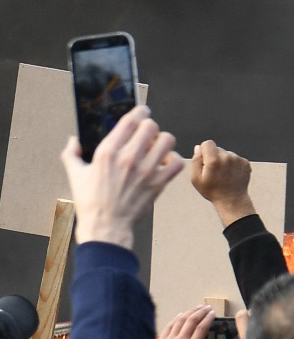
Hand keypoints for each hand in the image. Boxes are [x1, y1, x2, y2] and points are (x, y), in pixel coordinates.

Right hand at [61, 108, 182, 249]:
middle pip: (151, 127)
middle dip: (150, 127)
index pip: (130, 121)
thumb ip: (71, 153)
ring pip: (167, 141)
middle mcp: (128, 158)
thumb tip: (73, 139)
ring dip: (163, 141)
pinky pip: (177, 163)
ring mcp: (146, 171)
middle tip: (148, 134)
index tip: (142, 112)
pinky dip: (174, 160)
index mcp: (107, 152)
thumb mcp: (75, 174)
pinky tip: (165, 163)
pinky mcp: (158, 183)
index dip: (140, 112)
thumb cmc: (90, 201)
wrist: (106, 226)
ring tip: (157, 148)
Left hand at [157, 305, 214, 338]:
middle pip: (192, 321)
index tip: (213, 313)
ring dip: (190, 312)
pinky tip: (180, 314)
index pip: (202, 328)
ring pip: (181, 321)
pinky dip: (176, 319)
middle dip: (200, 312)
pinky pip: (169, 326)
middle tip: (207, 307)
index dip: (208, 318)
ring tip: (197, 307)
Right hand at [189, 141, 258, 226]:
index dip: (205, 150)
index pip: (208, 143)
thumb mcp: (196, 179)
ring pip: (227, 153)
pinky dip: (233, 164)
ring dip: (224, 160)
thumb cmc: (211, 190)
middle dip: (214, 157)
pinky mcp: (246, 163)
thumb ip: (196, 160)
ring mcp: (238, 160)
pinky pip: (236, 158)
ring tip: (223, 174)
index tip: (205, 161)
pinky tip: (231, 175)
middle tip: (214, 171)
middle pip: (217, 149)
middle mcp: (227, 157)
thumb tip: (198, 147)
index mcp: (214, 160)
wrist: (232, 200)